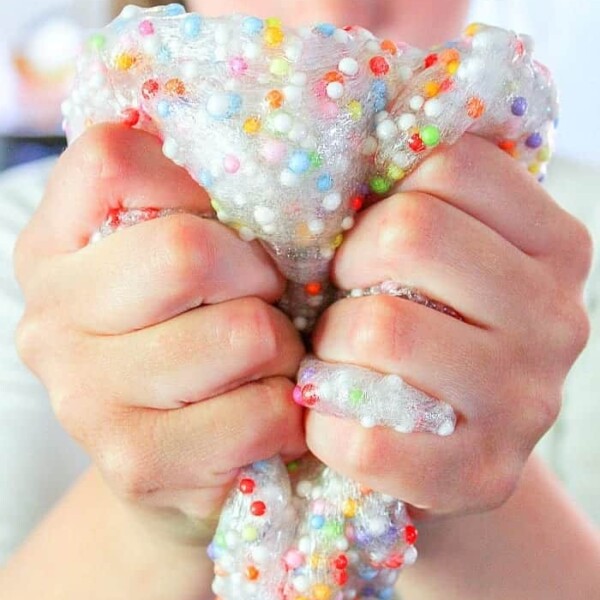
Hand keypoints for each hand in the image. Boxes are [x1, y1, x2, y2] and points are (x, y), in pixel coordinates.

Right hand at [14, 124, 306, 543]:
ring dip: (281, 348)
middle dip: (259, 276)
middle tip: (264, 301)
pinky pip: (261, 413)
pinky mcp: (135, 463)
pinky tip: (262, 412)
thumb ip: (198, 207)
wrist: (178, 456)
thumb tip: (261, 161)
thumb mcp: (186, 262)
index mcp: (55, 248)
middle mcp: (51, 319)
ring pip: (242, 333)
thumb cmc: (198, 335)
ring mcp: (83, 398)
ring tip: (265, 362)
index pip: (109, 161)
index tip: (222, 228)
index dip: (194, 185)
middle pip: (186, 252)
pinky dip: (286, 410)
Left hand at [306, 134, 591, 516]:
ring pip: (383, 328)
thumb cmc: (425, 327)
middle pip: (411, 234)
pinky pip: (368, 439)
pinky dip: (326, 422)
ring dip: (333, 342)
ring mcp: (526, 404)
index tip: (372, 243)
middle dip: (349, 265)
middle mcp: (559, 320)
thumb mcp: (445, 256)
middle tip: (344, 297)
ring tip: (339, 356)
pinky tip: (334, 413)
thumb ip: (424, 201)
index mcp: (556, 246)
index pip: (454, 166)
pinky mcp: (480, 477)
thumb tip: (361, 129)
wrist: (443, 441)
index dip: (387, 200)